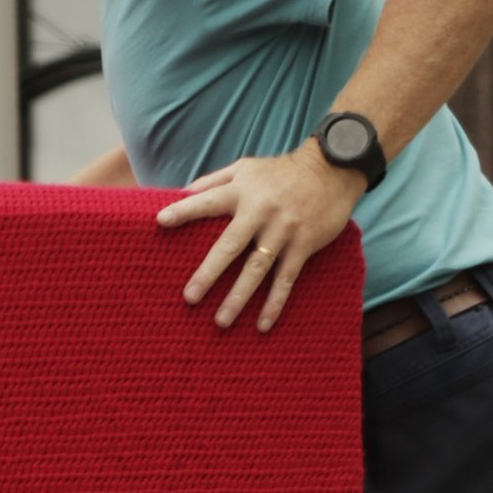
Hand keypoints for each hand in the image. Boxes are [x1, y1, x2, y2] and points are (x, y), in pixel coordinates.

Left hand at [157, 143, 365, 332]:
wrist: (333, 169)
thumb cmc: (280, 172)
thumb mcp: (245, 167)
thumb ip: (213, 181)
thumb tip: (180, 195)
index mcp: (242, 191)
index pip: (208, 201)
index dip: (184, 210)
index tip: (160, 221)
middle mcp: (261, 211)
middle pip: (230, 245)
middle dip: (209, 272)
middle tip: (190, 298)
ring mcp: (283, 230)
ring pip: (257, 269)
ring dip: (239, 297)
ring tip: (221, 321)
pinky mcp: (303, 245)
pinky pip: (286, 279)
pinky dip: (274, 303)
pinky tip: (262, 325)